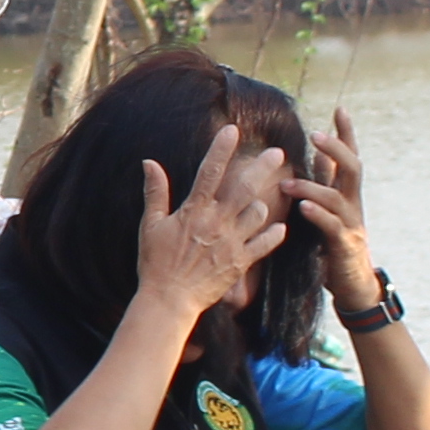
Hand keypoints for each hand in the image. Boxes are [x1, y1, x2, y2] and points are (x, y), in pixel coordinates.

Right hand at [129, 126, 290, 337]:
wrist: (168, 300)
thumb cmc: (155, 262)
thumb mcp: (150, 225)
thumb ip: (155, 192)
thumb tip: (149, 162)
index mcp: (194, 210)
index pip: (210, 171)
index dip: (221, 149)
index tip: (233, 130)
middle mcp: (217, 222)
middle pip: (244, 188)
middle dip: (262, 168)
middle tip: (278, 153)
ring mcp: (232, 242)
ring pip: (258, 214)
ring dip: (264, 204)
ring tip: (265, 201)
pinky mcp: (241, 263)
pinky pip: (265, 244)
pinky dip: (274, 234)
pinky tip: (280, 227)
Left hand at [292, 106, 382, 316]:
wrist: (352, 283)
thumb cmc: (336, 243)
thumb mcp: (331, 208)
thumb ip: (325, 182)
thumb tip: (317, 154)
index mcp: (347, 193)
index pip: (350, 157)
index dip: (346, 134)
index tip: (340, 108)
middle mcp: (353, 204)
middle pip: (352, 168)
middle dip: (337, 149)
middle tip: (316, 134)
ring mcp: (352, 224)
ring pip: (338, 197)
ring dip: (312, 187)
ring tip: (286, 182)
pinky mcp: (344, 245)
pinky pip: (332, 226)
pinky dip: (319, 215)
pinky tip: (304, 208)